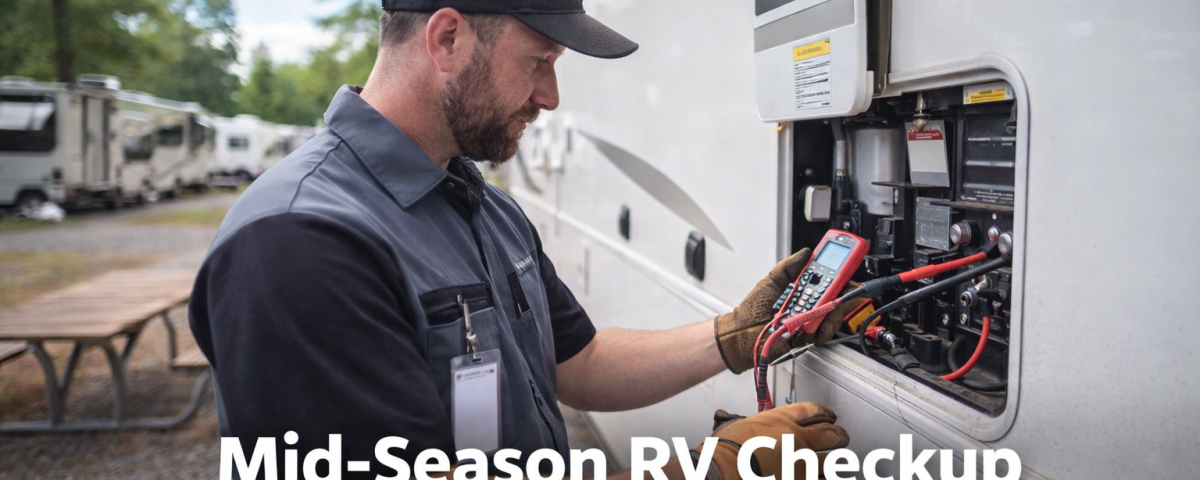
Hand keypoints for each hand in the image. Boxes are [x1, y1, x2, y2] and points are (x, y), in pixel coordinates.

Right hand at [697, 402, 849, 479]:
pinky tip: (824, 478)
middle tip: (842, 438)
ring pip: (831, 463)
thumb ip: (754, 426)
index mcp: (781, 421)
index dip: (825, 412)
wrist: (723, 471)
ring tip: (839, 463)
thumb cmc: (725, 452)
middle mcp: (797, 440)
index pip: (812, 410)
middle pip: (831, 435)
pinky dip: (823, 479)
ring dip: (836, 463)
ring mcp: (801, 465)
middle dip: (840, 437)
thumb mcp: (739, 426)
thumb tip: (749, 427)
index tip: (829, 416)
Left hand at [714, 249, 868, 372]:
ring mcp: (809, 320)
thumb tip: (806, 253)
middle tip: (834, 291)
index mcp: (800, 290)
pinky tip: (810, 326)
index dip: (838, 273)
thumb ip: (789, 266)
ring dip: (828, 311)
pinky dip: (822, 328)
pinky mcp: (809, 336)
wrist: (742, 335)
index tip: (846, 265)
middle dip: (838, 292)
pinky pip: (825, 331)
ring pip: (834, 314)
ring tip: (811, 311)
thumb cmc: (751, 310)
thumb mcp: (771, 281)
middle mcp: (808, 304)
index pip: (826, 279)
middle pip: (835, 296)